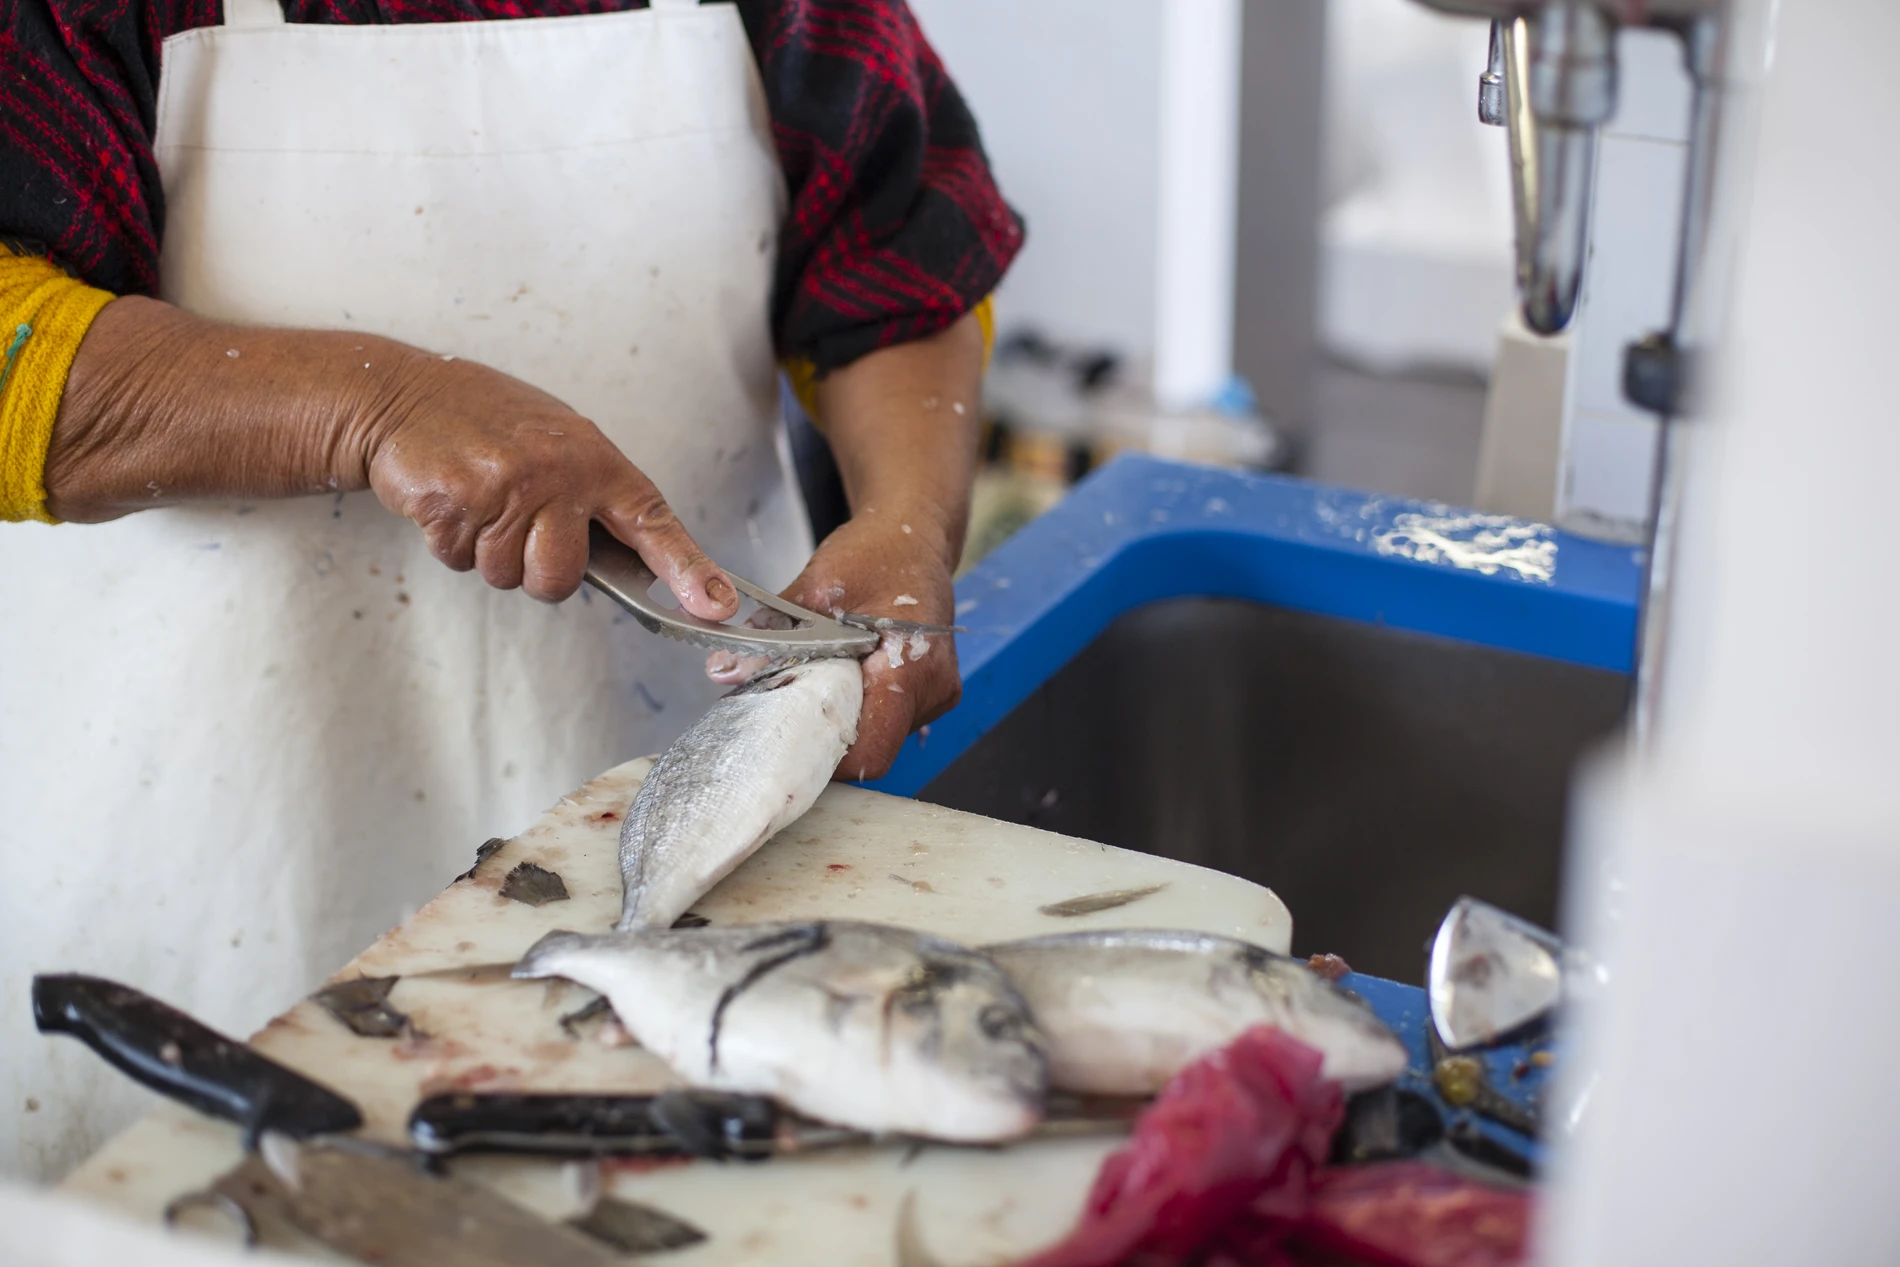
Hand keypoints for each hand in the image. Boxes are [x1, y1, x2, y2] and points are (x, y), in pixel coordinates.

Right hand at [361, 353, 737, 612]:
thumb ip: (594, 496)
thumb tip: (636, 562)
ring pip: (508, 576)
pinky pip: (461, 560)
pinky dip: (451, 542)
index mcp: (594, 457)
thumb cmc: (486, 421)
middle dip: (534, 570)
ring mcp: (507, 486)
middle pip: (561, 578)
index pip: (652, 521)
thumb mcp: (557, 440)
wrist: (402, 394)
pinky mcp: (456, 502)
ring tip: (480, 503)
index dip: (687, 569)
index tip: (716, 605)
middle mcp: (559, 472)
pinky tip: (451, 501)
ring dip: (487, 554)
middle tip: (515, 526)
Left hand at [707, 511, 960, 781]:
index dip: (825, 758)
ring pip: (879, 736)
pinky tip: (842, 676)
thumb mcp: (817, 586)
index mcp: (913, 666)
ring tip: (816, 683)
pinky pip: (888, 719)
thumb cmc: (876, 552)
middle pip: (872, 748)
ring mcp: (936, 695)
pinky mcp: (931, 693)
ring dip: (842, 719)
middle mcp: (933, 691)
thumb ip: (774, 634)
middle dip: (825, 735)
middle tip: (785, 708)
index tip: (786, 743)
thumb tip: (724, 672)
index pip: (870, 753)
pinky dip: (859, 705)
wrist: (915, 534)